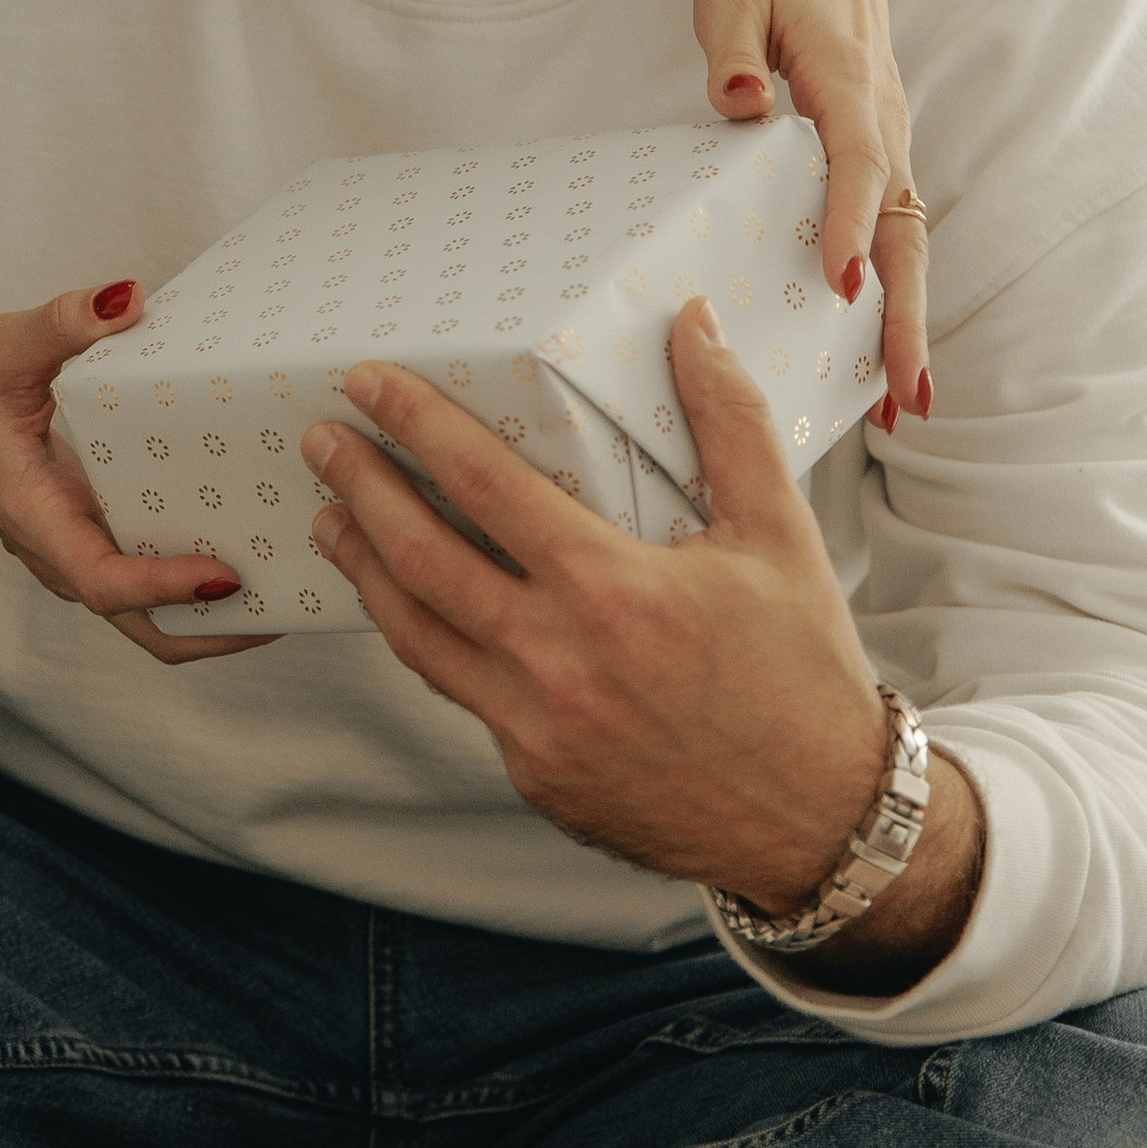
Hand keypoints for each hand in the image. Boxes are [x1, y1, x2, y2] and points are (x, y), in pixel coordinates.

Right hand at [0, 284, 272, 666]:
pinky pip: (150, 587)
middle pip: (140, 627)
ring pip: (149, 619)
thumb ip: (61, 322)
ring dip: (214, 619)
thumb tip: (126, 298)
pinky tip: (252, 550)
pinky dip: (198, 588)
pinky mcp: (96, 542)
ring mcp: (81, 553)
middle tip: (289, 601)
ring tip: (289, 585)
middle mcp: (64, 549)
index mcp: (38, 514)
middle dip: (213, 632)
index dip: (163, 586)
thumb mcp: (0, 344)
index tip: (223, 571)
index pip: (102, 579)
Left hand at [299, 302, 979, 986]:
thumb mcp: (778, 533)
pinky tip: (416, 606)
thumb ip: (728, 420)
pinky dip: (429, 642)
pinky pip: (463, 695)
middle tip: (322, 443)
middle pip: (418, 560)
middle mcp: (557, 664)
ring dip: (366, 571)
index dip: (416, 426)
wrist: (824, 824)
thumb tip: (694, 323)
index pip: (482, 485)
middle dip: (359, 490)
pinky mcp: (536, 778)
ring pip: (417, 637)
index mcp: (610, 591)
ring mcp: (537, 731)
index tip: (368, 385)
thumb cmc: (802, 672)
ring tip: (332, 521)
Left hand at [694, 0, 927, 419]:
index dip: (849, 224)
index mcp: (846, 77)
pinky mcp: (876, 136)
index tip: (836, 286)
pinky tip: (876, 334)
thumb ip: (734, 43)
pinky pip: (894, 217)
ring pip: (908, 233)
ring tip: (899, 400)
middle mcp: (881, 113)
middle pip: (904, 225)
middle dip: (904, 312)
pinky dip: (894, 279)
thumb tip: (738, 100)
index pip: (858, 162)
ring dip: (907, 311)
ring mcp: (886, 127)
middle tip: (903, 397)